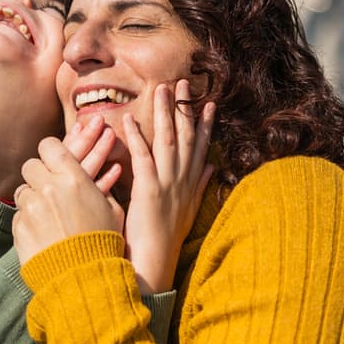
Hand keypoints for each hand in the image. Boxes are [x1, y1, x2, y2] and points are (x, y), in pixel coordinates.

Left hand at [13, 119, 123, 265]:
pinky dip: (29, 220)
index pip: (49, 146)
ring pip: (23, 190)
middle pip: (31, 164)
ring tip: (49, 214)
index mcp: (73, 178)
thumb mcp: (112, 209)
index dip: (52, 152)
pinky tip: (43, 231)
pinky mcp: (20, 227)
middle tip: (50, 186)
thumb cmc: (105, 243)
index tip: (56, 159)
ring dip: (33, 198)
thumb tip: (100, 172)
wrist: (85, 278)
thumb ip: (100, 186)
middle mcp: (48, 188)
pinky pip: (19, 214)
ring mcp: (31, 208)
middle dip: (40, 174)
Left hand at [121, 80, 214, 293]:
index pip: (201, 147)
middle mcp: (183, 180)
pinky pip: (142, 157)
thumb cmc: (166, 238)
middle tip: (183, 82)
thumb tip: (213, 167)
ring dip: (165, 114)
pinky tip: (129, 119)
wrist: (157, 261)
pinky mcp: (149, 190)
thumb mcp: (190, 209)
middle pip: (186, 137)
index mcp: (192, 184)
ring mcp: (167, 183)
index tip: (208, 102)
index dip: (204, 123)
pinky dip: (136, 137)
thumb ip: (201, 185)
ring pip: (167, 141)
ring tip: (162, 89)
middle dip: (185, 108)